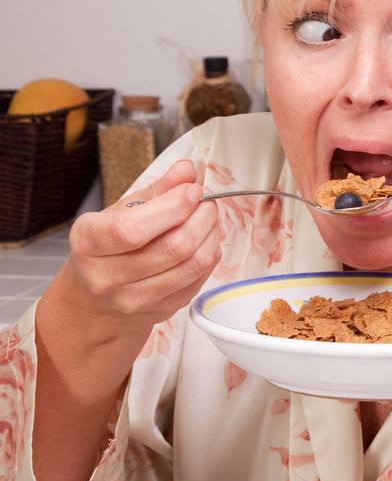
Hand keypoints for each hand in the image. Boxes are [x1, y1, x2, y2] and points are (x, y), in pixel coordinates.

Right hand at [59, 159, 220, 331]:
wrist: (96, 298)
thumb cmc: (111, 246)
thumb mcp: (122, 211)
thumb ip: (158, 189)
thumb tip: (188, 170)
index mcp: (89, 242)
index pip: (133, 229)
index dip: (172, 207)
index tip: (193, 191)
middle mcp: (106, 276)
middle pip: (172, 248)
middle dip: (202, 219)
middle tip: (208, 204)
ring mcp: (133, 299)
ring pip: (192, 265)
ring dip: (212, 237)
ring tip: (210, 221)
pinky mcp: (159, 311)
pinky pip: (198, 281)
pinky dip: (210, 257)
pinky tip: (205, 243)